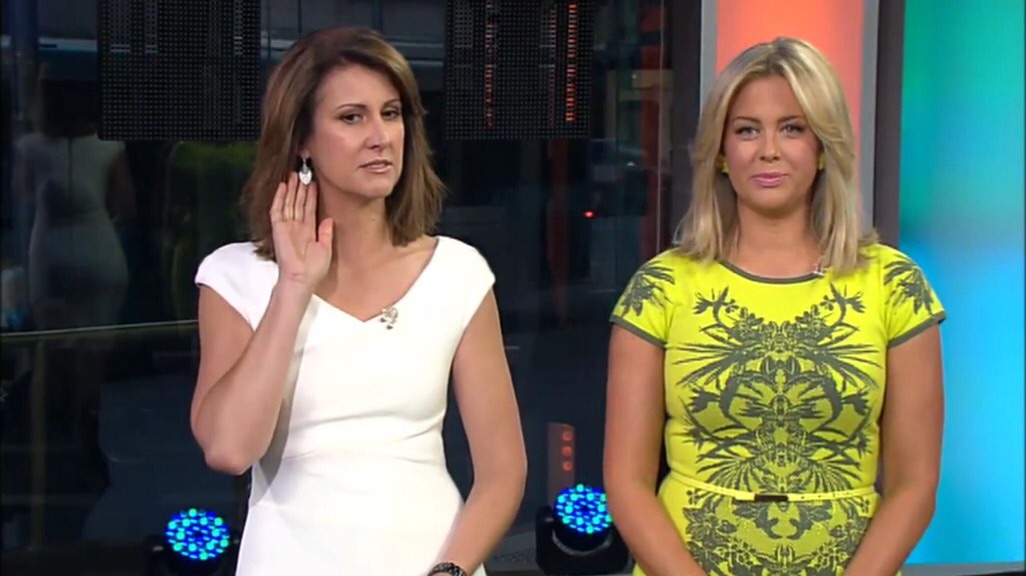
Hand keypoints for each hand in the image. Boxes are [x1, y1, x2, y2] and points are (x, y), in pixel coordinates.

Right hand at [269, 172, 333, 290]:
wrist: (301, 279)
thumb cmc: (313, 269)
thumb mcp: (325, 249)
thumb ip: (326, 233)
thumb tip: (330, 218)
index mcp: (308, 231)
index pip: (309, 208)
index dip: (311, 195)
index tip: (314, 182)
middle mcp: (296, 227)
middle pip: (298, 202)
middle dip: (300, 188)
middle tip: (303, 172)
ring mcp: (286, 227)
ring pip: (288, 203)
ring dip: (290, 189)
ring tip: (293, 174)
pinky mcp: (278, 228)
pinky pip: (277, 210)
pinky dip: (279, 198)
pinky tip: (282, 187)